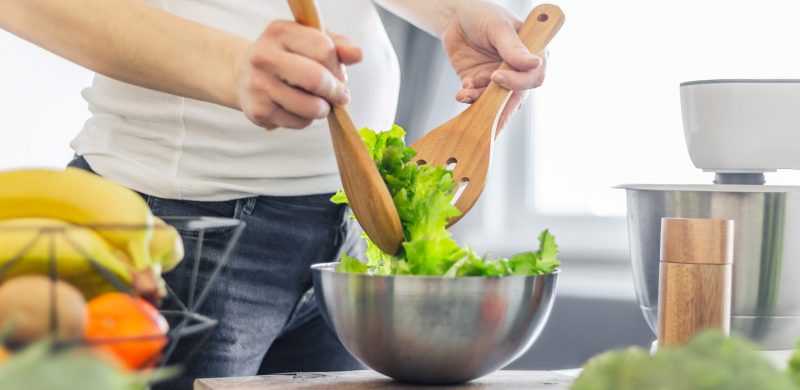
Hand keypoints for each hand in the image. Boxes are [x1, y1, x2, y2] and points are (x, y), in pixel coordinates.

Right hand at [238, 20, 361, 129]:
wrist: (244, 74)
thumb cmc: (286, 56)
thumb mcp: (310, 40)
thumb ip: (338, 45)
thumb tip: (357, 55)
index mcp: (280, 32)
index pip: (324, 49)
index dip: (338, 65)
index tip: (337, 73)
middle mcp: (264, 56)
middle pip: (317, 79)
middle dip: (336, 91)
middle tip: (340, 95)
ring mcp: (259, 85)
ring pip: (311, 107)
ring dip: (324, 109)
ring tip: (320, 103)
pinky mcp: (258, 111)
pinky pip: (300, 123)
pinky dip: (307, 120)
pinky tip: (300, 109)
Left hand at [441, 1, 545, 130]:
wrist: (455, 17)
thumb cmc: (482, 15)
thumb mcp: (499, 28)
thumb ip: (513, 48)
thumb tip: (535, 64)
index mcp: (531, 54)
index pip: (533, 77)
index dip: (518, 82)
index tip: (497, 76)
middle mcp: (517, 70)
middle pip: (516, 96)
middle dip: (501, 106)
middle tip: (486, 111)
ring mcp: (498, 78)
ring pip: (495, 101)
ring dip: (480, 102)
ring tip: (465, 93)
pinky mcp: (479, 83)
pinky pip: (477, 97)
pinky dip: (469, 97)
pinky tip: (462, 91)